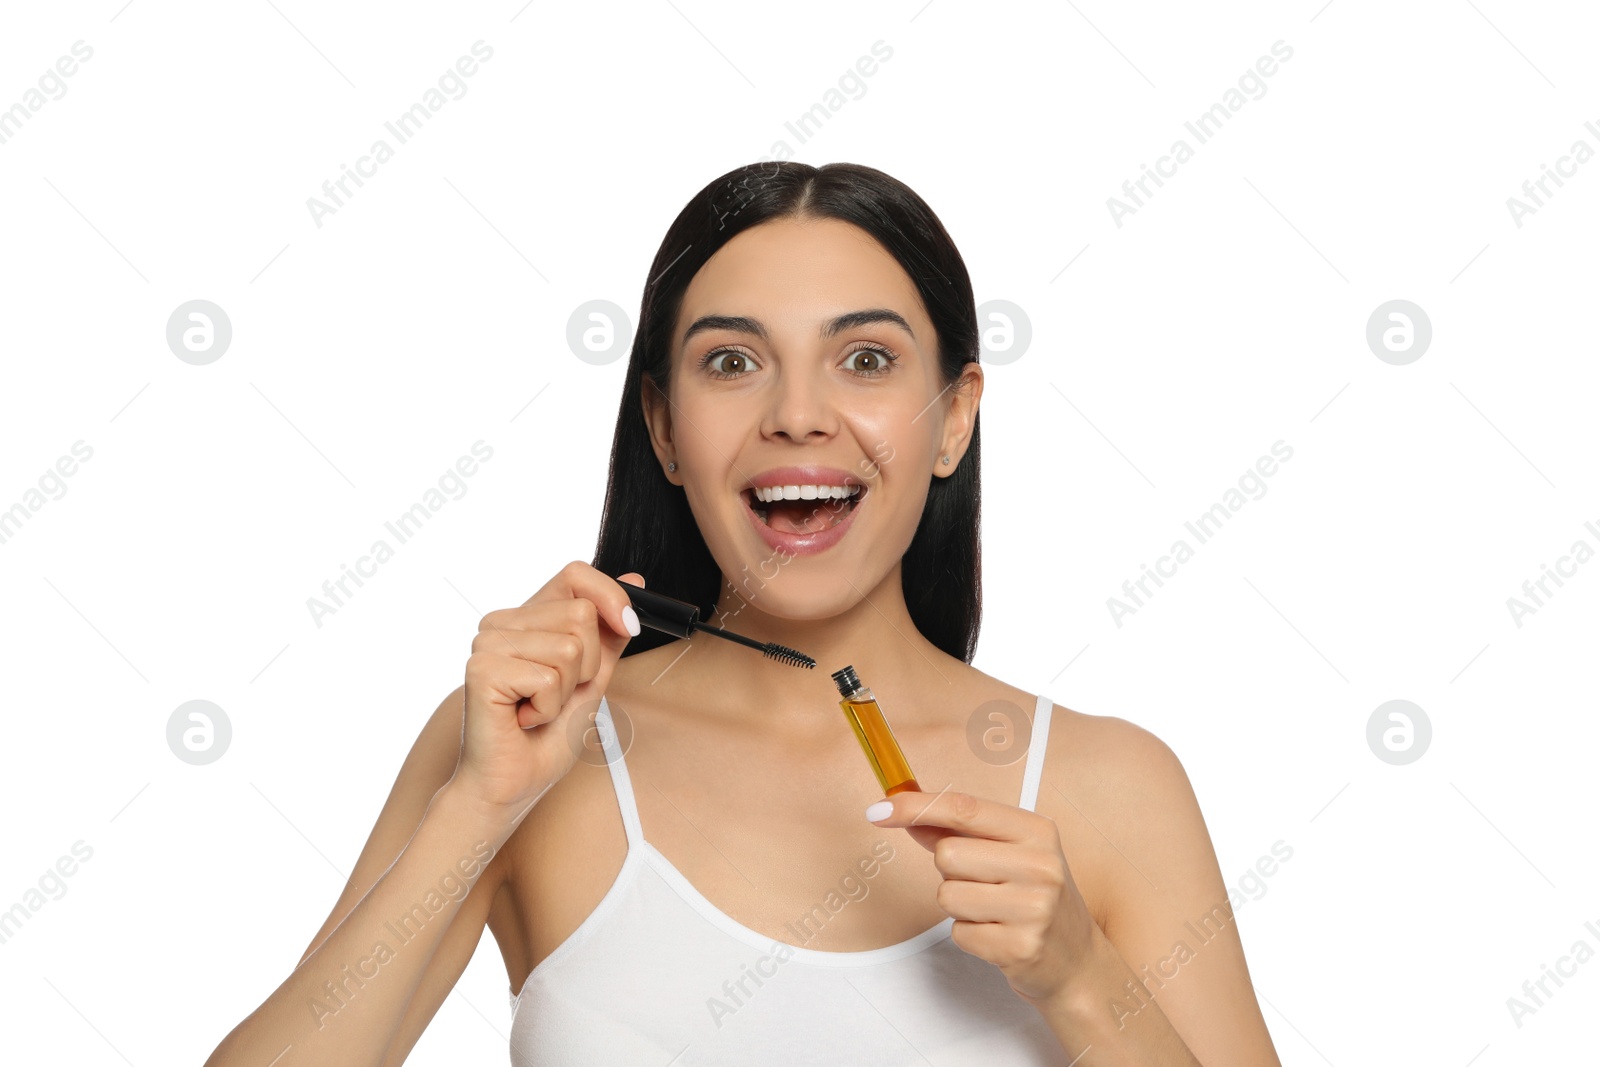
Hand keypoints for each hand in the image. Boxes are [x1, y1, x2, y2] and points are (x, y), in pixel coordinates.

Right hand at [449, 561, 642, 823]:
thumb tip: (635, 580)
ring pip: (570, 648)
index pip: (576, 574)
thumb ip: (610, 630)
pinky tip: (524, 718)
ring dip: (567, 691)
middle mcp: (502, 622)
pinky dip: (548, 708)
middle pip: (581, 615)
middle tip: (556, 695)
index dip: (610, 597)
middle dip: (588, 666)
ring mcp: (488, 643)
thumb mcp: (592, 675)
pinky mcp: (482, 669)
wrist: (513, 782)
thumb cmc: (546, 735)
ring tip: (539, 708)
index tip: (628, 627)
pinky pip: (548, 678)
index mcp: (526, 617)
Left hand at [867, 789, 1099, 1006]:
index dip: (917, 806)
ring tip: (992, 911)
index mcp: (1037, 831)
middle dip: (950, 871)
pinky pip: (958, 933)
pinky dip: (969, 935)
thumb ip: (958, 832)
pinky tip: (998, 935)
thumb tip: (903, 812)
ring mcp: (1035, 908)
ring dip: (958, 906)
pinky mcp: (1021, 947)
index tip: (879, 810)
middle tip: (983, 884)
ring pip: (947, 895)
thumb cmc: (1034, 898)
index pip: (965, 808)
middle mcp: (1041, 865)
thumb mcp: (1009, 854)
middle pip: (947, 855)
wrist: (1076, 961)